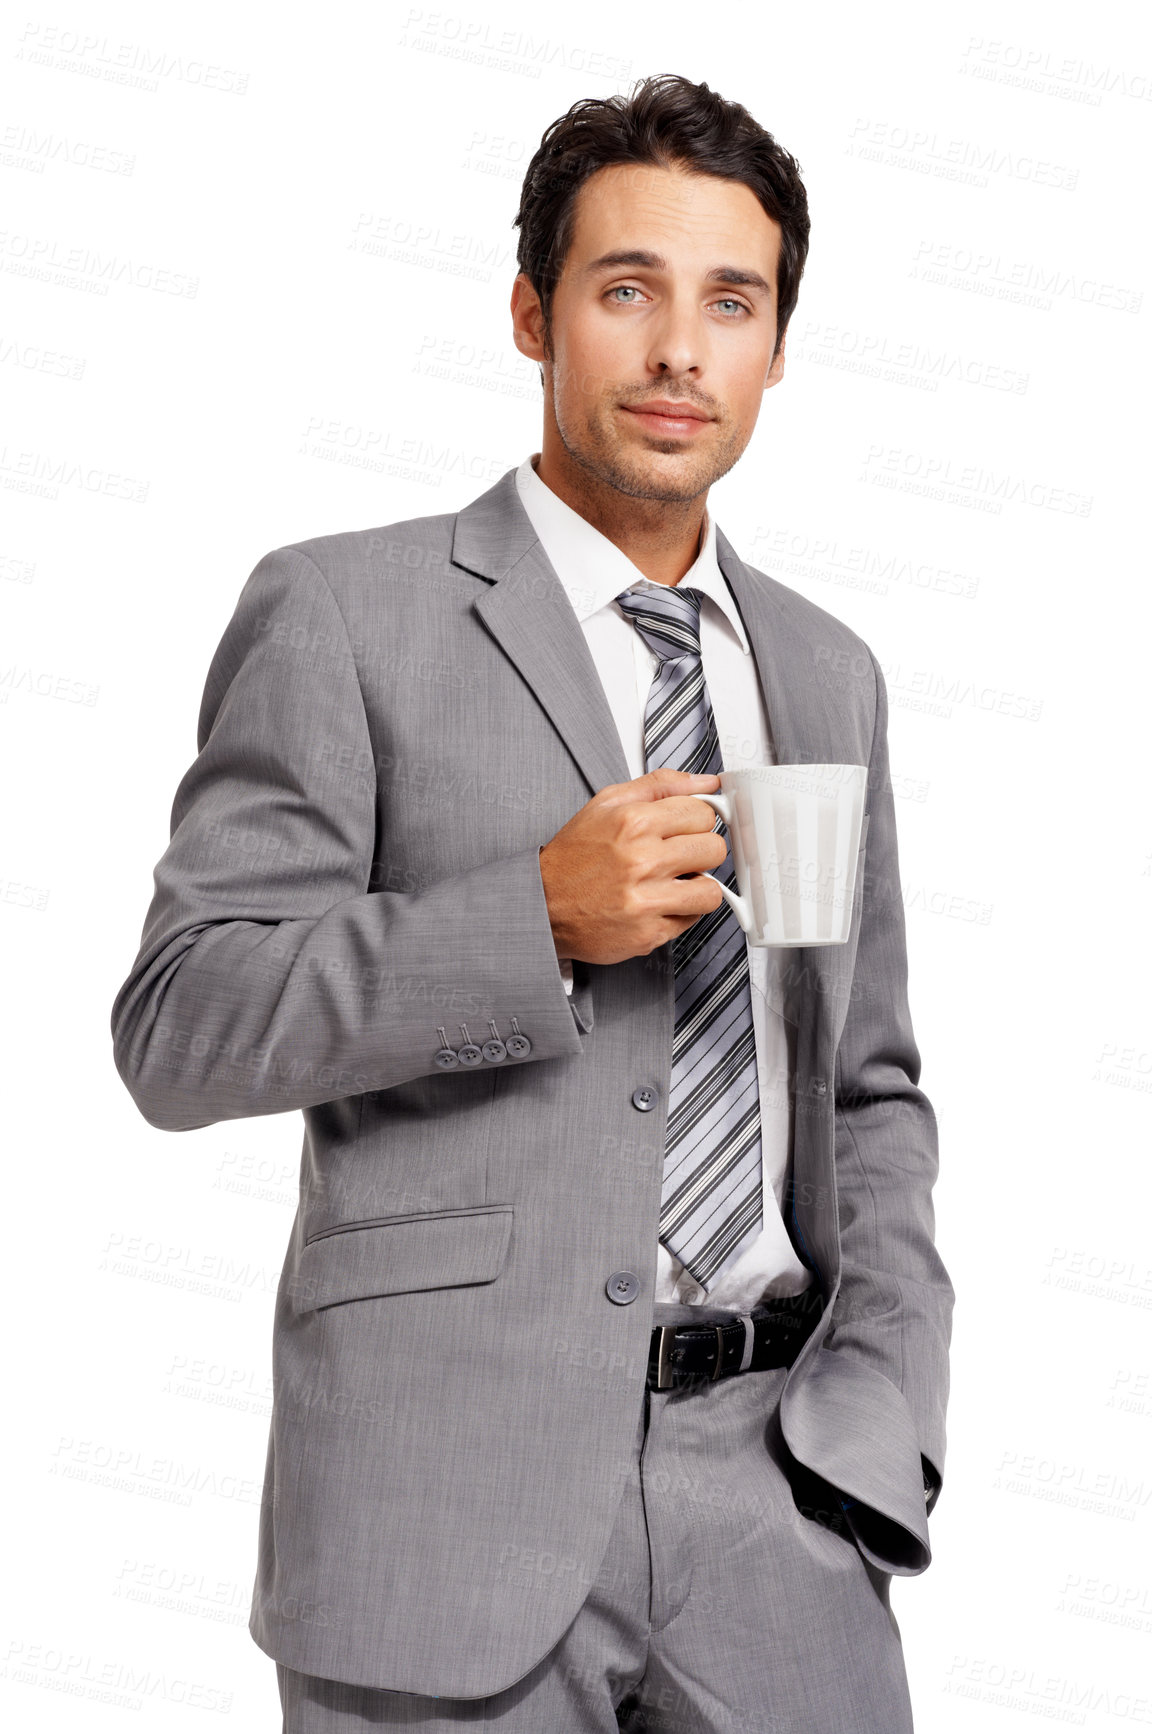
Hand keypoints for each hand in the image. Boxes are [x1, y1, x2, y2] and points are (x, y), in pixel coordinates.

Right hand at [538, 769, 726, 967]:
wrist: (541, 905)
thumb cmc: (573, 857)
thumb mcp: (606, 804)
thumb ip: (660, 786)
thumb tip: (706, 782)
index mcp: (634, 822)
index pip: (703, 813)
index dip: (695, 820)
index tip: (685, 828)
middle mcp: (642, 861)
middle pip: (714, 849)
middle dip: (700, 851)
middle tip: (680, 856)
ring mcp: (646, 900)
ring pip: (711, 891)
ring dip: (697, 886)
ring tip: (675, 882)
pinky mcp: (648, 934)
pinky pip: (691, 921)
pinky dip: (680, 913)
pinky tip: (658, 902)